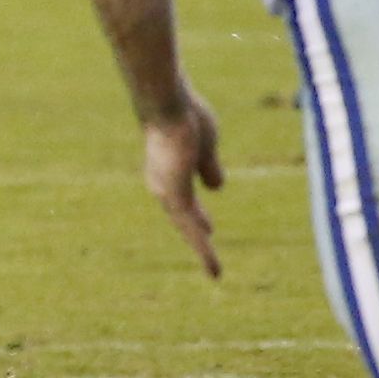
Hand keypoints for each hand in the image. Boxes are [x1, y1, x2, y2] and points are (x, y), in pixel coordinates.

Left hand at [141, 93, 226, 279]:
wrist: (167, 104)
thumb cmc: (184, 115)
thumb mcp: (206, 145)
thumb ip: (209, 167)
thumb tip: (216, 187)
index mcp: (169, 171)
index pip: (184, 200)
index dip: (198, 216)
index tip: (210, 229)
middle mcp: (162, 185)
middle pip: (183, 217)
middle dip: (197, 235)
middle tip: (208, 254)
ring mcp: (166, 192)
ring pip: (188, 228)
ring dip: (203, 250)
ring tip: (215, 272)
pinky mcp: (174, 197)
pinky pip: (191, 228)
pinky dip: (202, 247)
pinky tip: (212, 263)